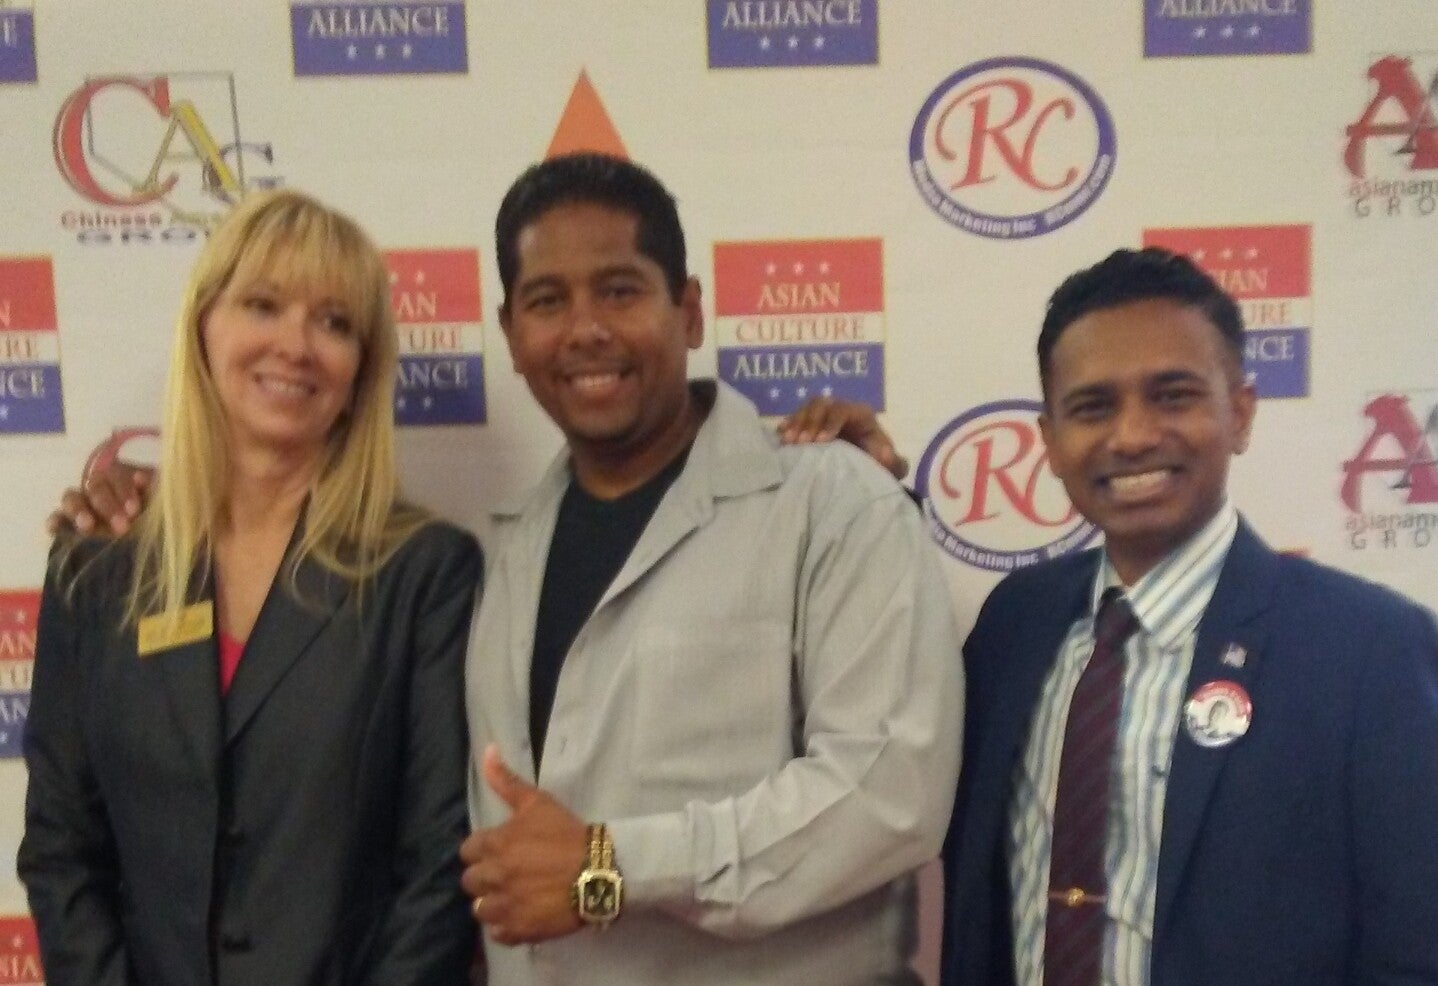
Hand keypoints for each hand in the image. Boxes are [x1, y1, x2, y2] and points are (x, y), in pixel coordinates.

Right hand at [44, 463, 153, 537]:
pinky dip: (54, 522)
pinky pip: (55, 519)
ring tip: (87, 526)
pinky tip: (55, 528)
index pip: (115, 477)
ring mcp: (78, 506)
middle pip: (94, 489)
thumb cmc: (147, 520)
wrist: (137, 546)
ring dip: (79, 510)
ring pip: (71, 498)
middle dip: (108, 507)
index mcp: (117, 481)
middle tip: (122, 527)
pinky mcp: (65, 524)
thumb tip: (141, 478)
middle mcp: (95, 490)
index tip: (134, 510)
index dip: (124, 491)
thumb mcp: (151, 508)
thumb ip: (148, 494)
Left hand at [460, 745, 587, 944]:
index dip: (483, 851)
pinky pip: (498, 934)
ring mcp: (505, 906)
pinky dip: (507, 927)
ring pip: (480, 910)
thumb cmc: (568, 833)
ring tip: (515, 897)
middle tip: (509, 874)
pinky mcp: (518, 930)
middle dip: (486, 878)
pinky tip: (523, 915)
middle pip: (470, 882)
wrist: (601, 870)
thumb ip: (506, 780)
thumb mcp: (538, 802)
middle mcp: (494, 876)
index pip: (467, 851)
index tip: (502, 851)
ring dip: (494, 904)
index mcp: (495, 844)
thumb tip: (487, 749)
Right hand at [778, 396, 908, 479]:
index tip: (822, 441)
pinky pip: (796, 417)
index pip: (844, 410)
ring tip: (789, 441)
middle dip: (810, 422)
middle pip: (822, 404)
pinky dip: (788, 424)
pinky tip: (780, 435)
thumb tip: (886, 455)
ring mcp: (824, 415)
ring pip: (807, 408)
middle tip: (802, 442)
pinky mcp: (810, 423)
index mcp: (860, 415)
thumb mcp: (890, 466)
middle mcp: (841, 410)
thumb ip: (894, 462)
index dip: (831, 422)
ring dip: (796, 423)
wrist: (865, 467)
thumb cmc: (876, 463)